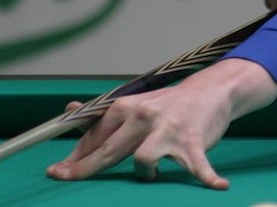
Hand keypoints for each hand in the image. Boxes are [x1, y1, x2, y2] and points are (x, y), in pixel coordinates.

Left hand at [46, 58, 276, 187]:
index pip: (96, 135)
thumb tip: (68, 111)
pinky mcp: (194, 141)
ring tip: (151, 175)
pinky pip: (198, 166)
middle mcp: (146, 115)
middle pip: (110, 149)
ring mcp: (170, 129)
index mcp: (129, 107)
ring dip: (143, 175)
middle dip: (85, 167)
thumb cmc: (168, 105)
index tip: (58, 170)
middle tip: (64, 178)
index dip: (76, 155)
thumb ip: (104, 117)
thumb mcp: (136, 105)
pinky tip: (218, 186)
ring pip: (143, 160)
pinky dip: (208, 178)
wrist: (210, 90)